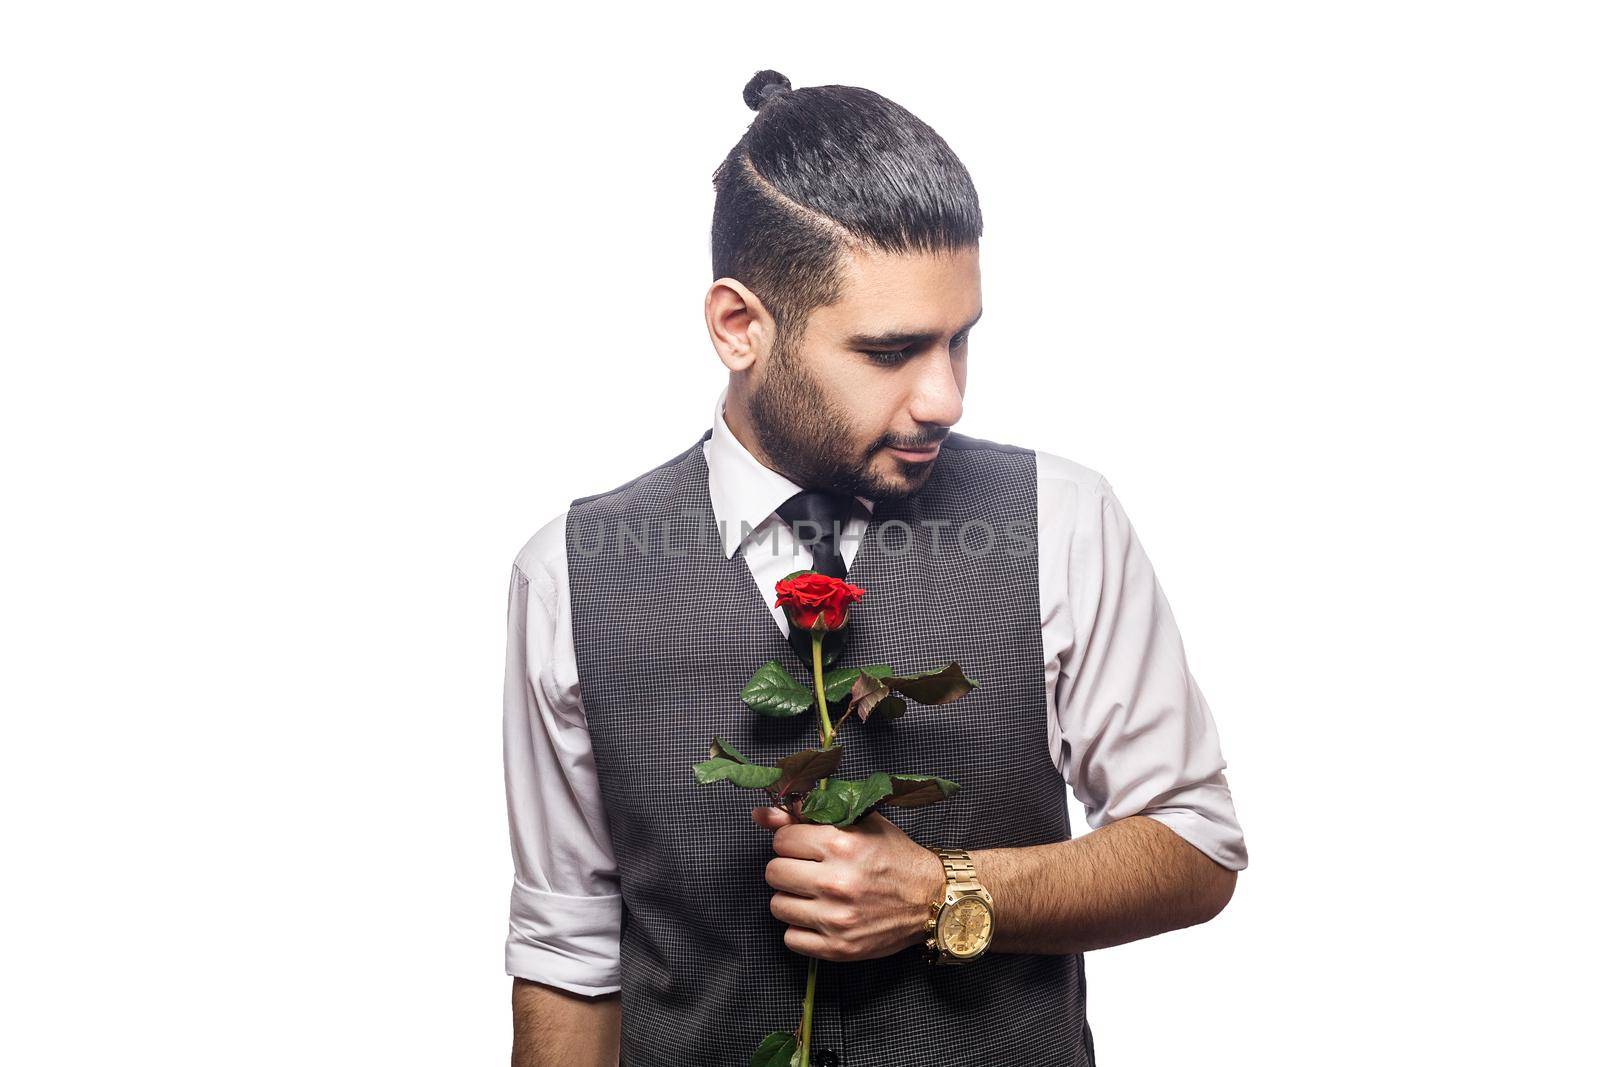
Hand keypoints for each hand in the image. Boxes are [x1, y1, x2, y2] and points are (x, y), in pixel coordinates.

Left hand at [751, 804, 945, 961]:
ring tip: (815, 894)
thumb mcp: (859, 823)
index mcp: (841, 844)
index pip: (781, 840)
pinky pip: (790, 939)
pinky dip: (800, 929)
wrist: (931, 899)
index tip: (806, 847)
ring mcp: (836, 919)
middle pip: (773, 872)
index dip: (792, 841)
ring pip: (778, 906)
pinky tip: (819, 918)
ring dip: (792, 899)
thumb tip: (760, 814)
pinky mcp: (838, 948)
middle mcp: (836, 882)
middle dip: (788, 868)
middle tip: (809, 870)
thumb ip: (807, 814)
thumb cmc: (894, 856)